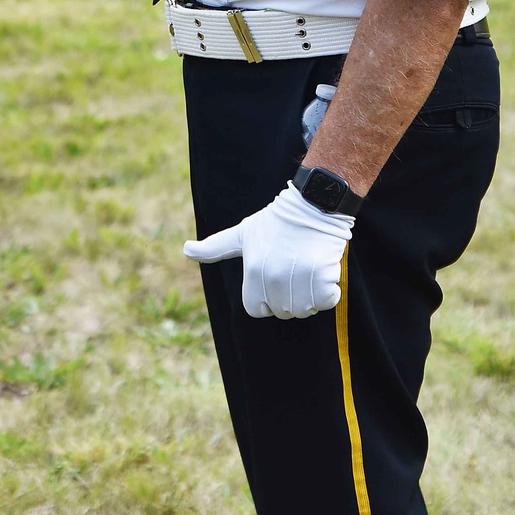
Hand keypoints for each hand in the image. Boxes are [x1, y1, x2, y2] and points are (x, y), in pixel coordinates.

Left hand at [184, 183, 353, 319]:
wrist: (312, 203)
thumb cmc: (276, 221)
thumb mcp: (243, 234)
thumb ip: (215, 247)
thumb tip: (185, 250)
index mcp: (253, 272)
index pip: (257, 310)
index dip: (266, 299)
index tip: (273, 277)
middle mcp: (274, 278)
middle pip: (283, 311)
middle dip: (290, 296)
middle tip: (293, 268)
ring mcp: (299, 277)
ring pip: (306, 309)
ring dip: (311, 295)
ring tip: (308, 268)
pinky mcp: (324, 275)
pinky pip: (328, 300)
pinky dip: (329, 291)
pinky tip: (323, 269)